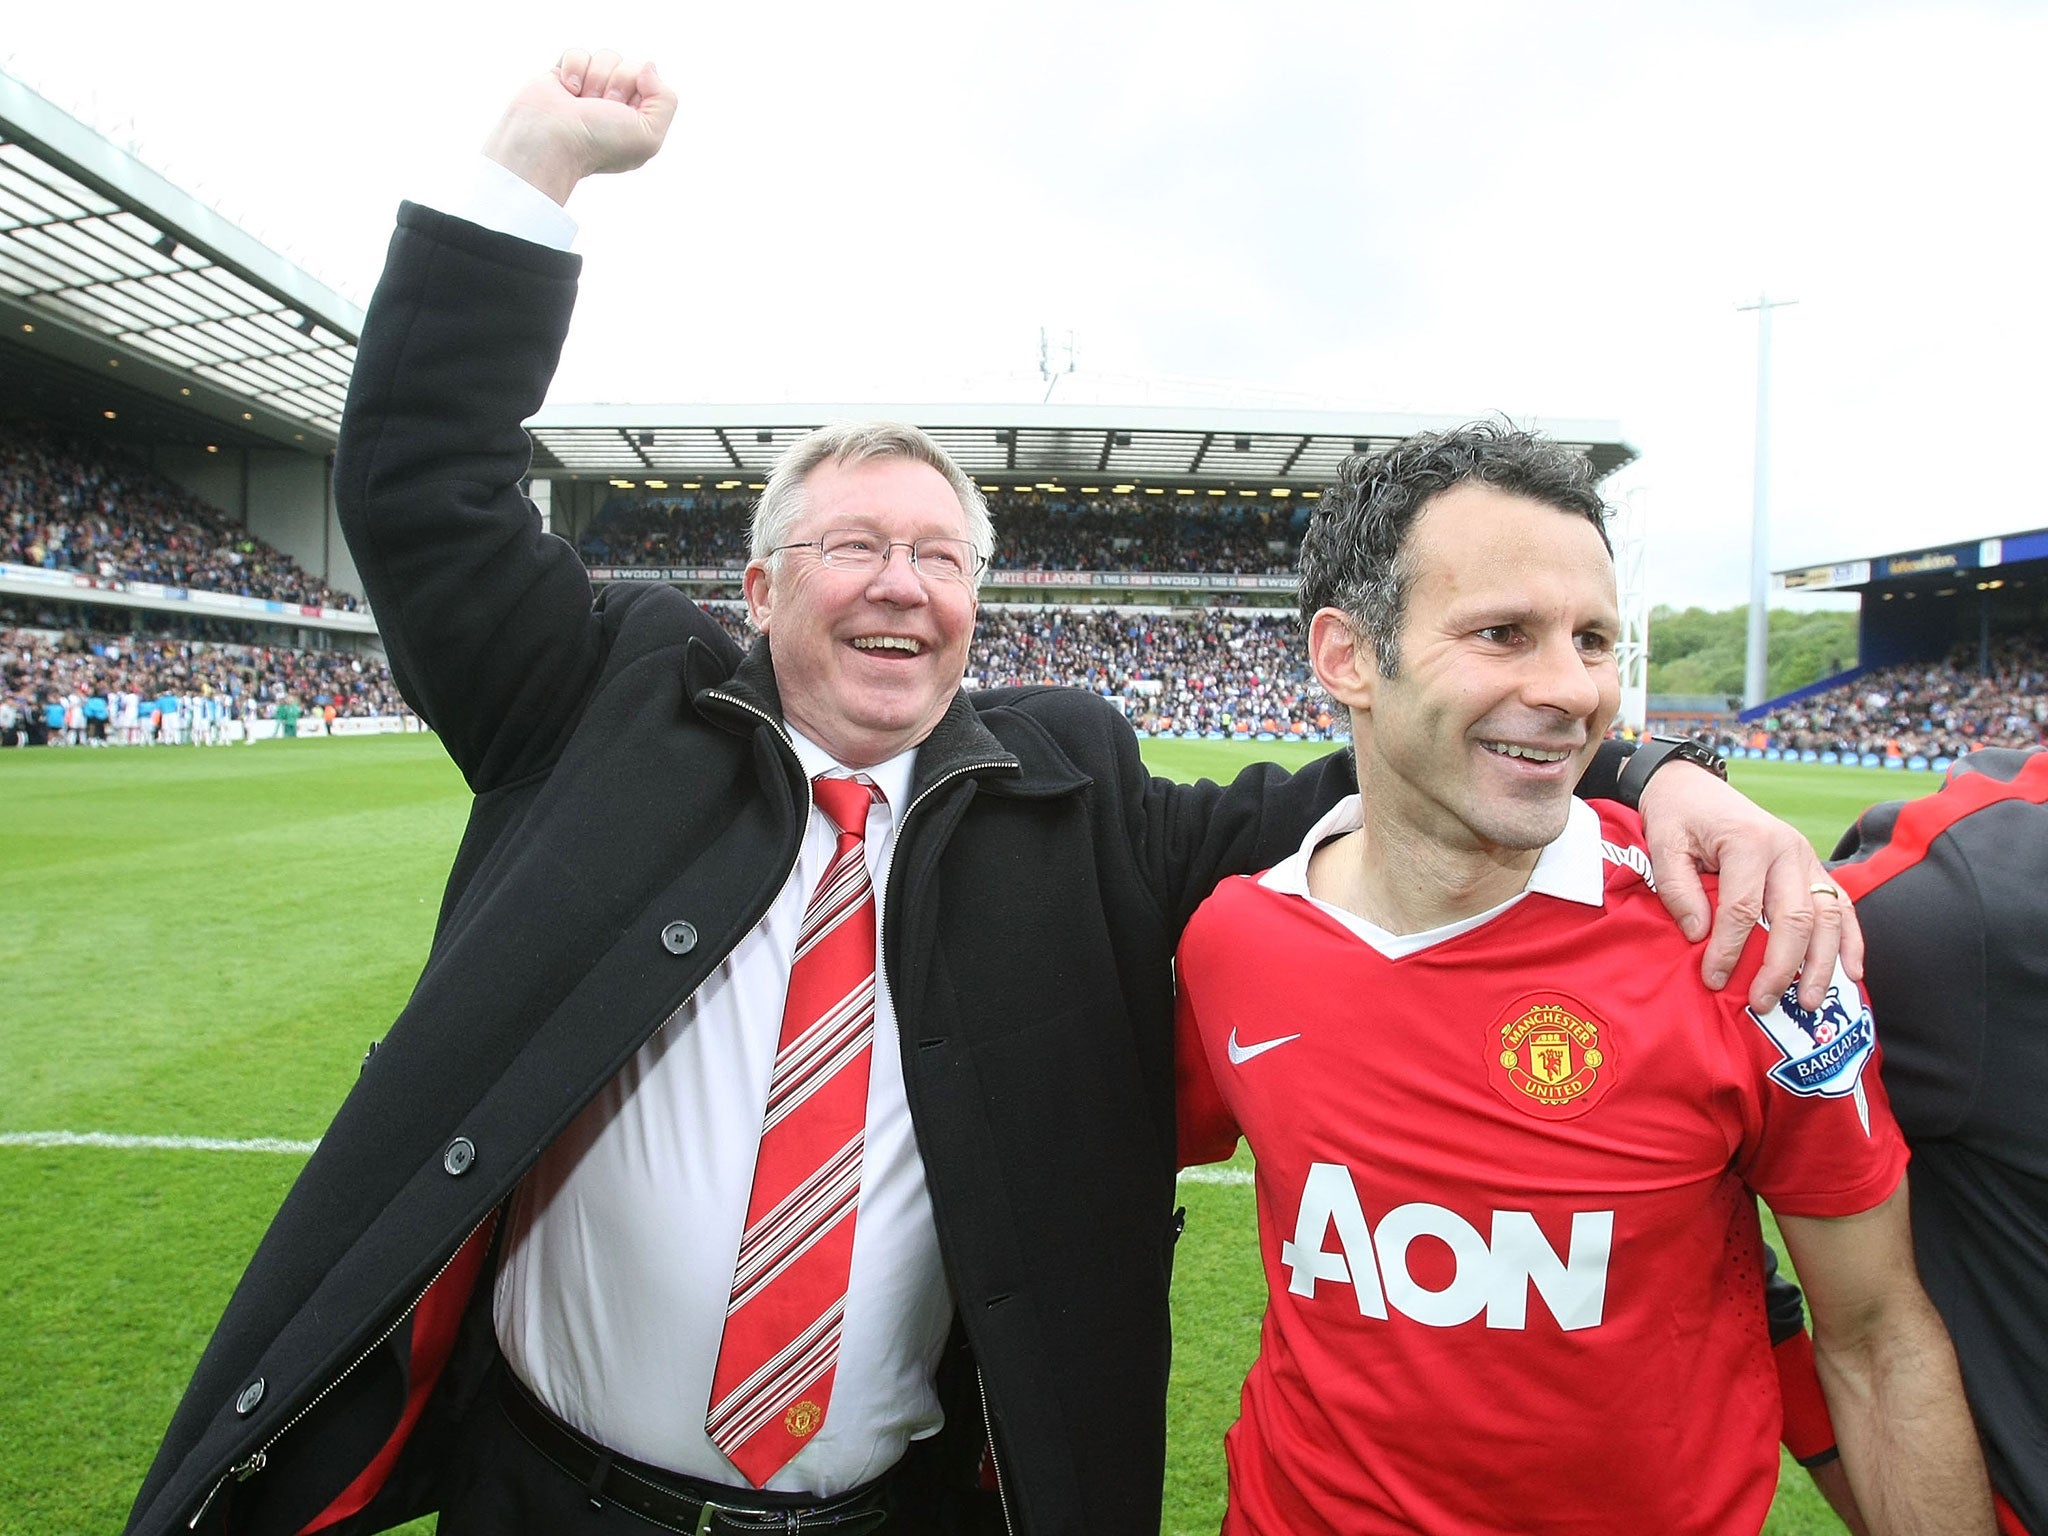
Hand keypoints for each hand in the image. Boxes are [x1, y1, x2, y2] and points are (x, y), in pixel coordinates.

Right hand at [482, 50, 677, 205]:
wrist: (551, 139)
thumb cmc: (598, 142)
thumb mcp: (649, 135)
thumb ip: (666, 100)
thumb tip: (648, 67)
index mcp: (638, 119)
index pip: (650, 80)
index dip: (637, 89)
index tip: (621, 110)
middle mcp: (615, 105)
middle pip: (629, 65)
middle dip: (616, 83)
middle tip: (600, 107)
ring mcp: (590, 90)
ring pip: (605, 56)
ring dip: (595, 78)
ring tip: (582, 102)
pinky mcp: (565, 77)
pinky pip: (578, 53)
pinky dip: (573, 69)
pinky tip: (567, 91)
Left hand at [1637, 762, 1863, 1011]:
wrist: (1694, 786)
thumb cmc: (1677, 817)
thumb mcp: (1663, 844)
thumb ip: (1677, 888)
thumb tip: (1698, 934)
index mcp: (1749, 841)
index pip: (1744, 908)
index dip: (1729, 949)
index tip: (1714, 980)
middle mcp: (1788, 849)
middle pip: (1794, 918)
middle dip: (1780, 967)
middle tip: (1763, 1003)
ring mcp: (1807, 858)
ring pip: (1827, 917)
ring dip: (1821, 963)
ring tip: (1809, 1002)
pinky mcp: (1814, 868)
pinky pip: (1842, 907)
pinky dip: (1850, 941)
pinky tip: (1851, 974)